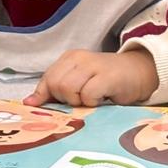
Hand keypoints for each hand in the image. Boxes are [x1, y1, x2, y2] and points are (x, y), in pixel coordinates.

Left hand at [24, 49, 158, 107]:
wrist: (139, 72)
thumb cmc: (106, 81)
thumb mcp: (79, 82)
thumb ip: (56, 91)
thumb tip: (29, 103)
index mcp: (68, 59)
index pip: (47, 78)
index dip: (44, 95)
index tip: (44, 108)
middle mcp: (78, 59)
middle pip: (56, 84)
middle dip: (64, 99)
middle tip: (80, 101)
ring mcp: (93, 66)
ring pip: (68, 88)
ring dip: (78, 101)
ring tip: (90, 100)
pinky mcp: (108, 76)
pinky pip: (89, 93)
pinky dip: (92, 102)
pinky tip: (101, 100)